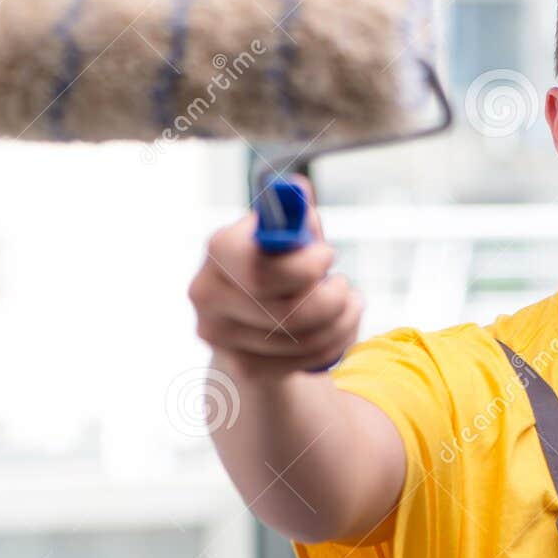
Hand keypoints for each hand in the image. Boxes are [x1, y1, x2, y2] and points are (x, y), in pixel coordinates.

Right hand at [188, 176, 362, 378]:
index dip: (304, 267)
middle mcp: (208, 297)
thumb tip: (298, 191)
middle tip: (343, 285)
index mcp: (219, 252)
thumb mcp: (289, 237)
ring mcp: (222, 337)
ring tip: (349, 302)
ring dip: (344, 319)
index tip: (328, 257)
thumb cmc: (279, 264)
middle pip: (288, 313)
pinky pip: (307, 359)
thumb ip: (294, 216)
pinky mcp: (244, 367)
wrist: (256, 317)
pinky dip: (336, 341)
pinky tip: (339, 326)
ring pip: (304, 338)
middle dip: (332, 299)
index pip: (260, 269)